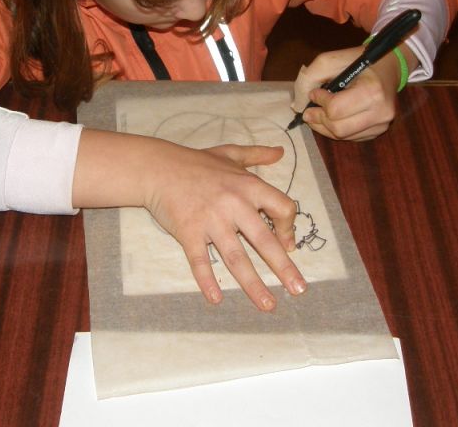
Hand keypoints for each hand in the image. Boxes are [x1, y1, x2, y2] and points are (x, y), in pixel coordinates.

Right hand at [73, 130, 306, 310]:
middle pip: (265, 241)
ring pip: (237, 258)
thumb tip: (281, 152)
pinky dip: (207, 281)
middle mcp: (234, 205)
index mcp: (248, 186)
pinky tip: (216, 299)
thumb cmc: (196, 162)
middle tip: (299, 290)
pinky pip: (200, 261)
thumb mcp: (230, 153)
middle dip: (284, 267)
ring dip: (253, 285)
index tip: (288, 243)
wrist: (158, 168)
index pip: (283, 208)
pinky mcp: (189, 233)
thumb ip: (257, 154)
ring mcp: (211, 221)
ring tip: (268, 305)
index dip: (289, 228)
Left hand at [291, 44, 416, 140]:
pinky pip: (350, 138)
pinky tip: (332, 118)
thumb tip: (297, 105)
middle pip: (338, 128)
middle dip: (318, 120)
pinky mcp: (378, 131)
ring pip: (343, 136)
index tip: (314, 93)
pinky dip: (336, 130)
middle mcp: (381, 112)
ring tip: (318, 114)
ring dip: (324, 127)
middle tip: (308, 111)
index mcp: (373, 91)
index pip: (336, 109)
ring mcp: (382, 124)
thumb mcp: (333, 59)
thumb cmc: (359, 61)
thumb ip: (310, 77)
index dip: (319, 102)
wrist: (388, 67)